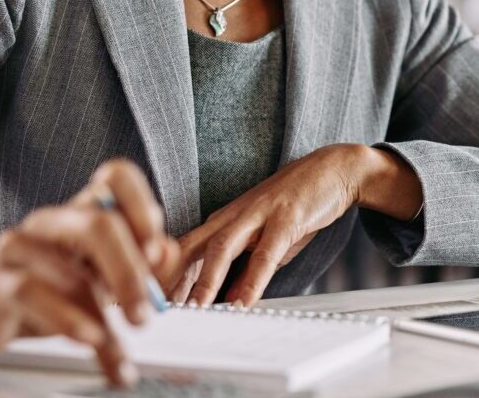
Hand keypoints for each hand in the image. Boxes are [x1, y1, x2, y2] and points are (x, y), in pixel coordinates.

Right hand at [0, 160, 178, 384]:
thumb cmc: (40, 289)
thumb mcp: (95, 278)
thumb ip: (135, 264)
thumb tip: (167, 252)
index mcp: (79, 213)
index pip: (114, 177)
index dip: (142, 206)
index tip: (155, 250)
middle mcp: (51, 222)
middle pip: (100, 223)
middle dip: (132, 272)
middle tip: (145, 314)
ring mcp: (20, 247)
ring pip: (73, 271)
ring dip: (106, 318)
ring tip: (117, 350)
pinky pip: (35, 294)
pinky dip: (70, 322)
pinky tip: (89, 341)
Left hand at [172, 144, 420, 306]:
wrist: (332, 169)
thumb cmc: (295, 205)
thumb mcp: (263, 239)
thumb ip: (243, 267)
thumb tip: (225, 300)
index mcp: (222, 220)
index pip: (182, 250)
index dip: (161, 276)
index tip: (145, 304)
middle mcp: (232, 214)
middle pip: (190, 246)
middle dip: (170, 279)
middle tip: (154, 309)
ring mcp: (258, 214)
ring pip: (221, 247)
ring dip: (205, 280)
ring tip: (195, 309)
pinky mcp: (285, 218)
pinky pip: (265, 253)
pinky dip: (252, 280)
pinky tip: (244, 301)